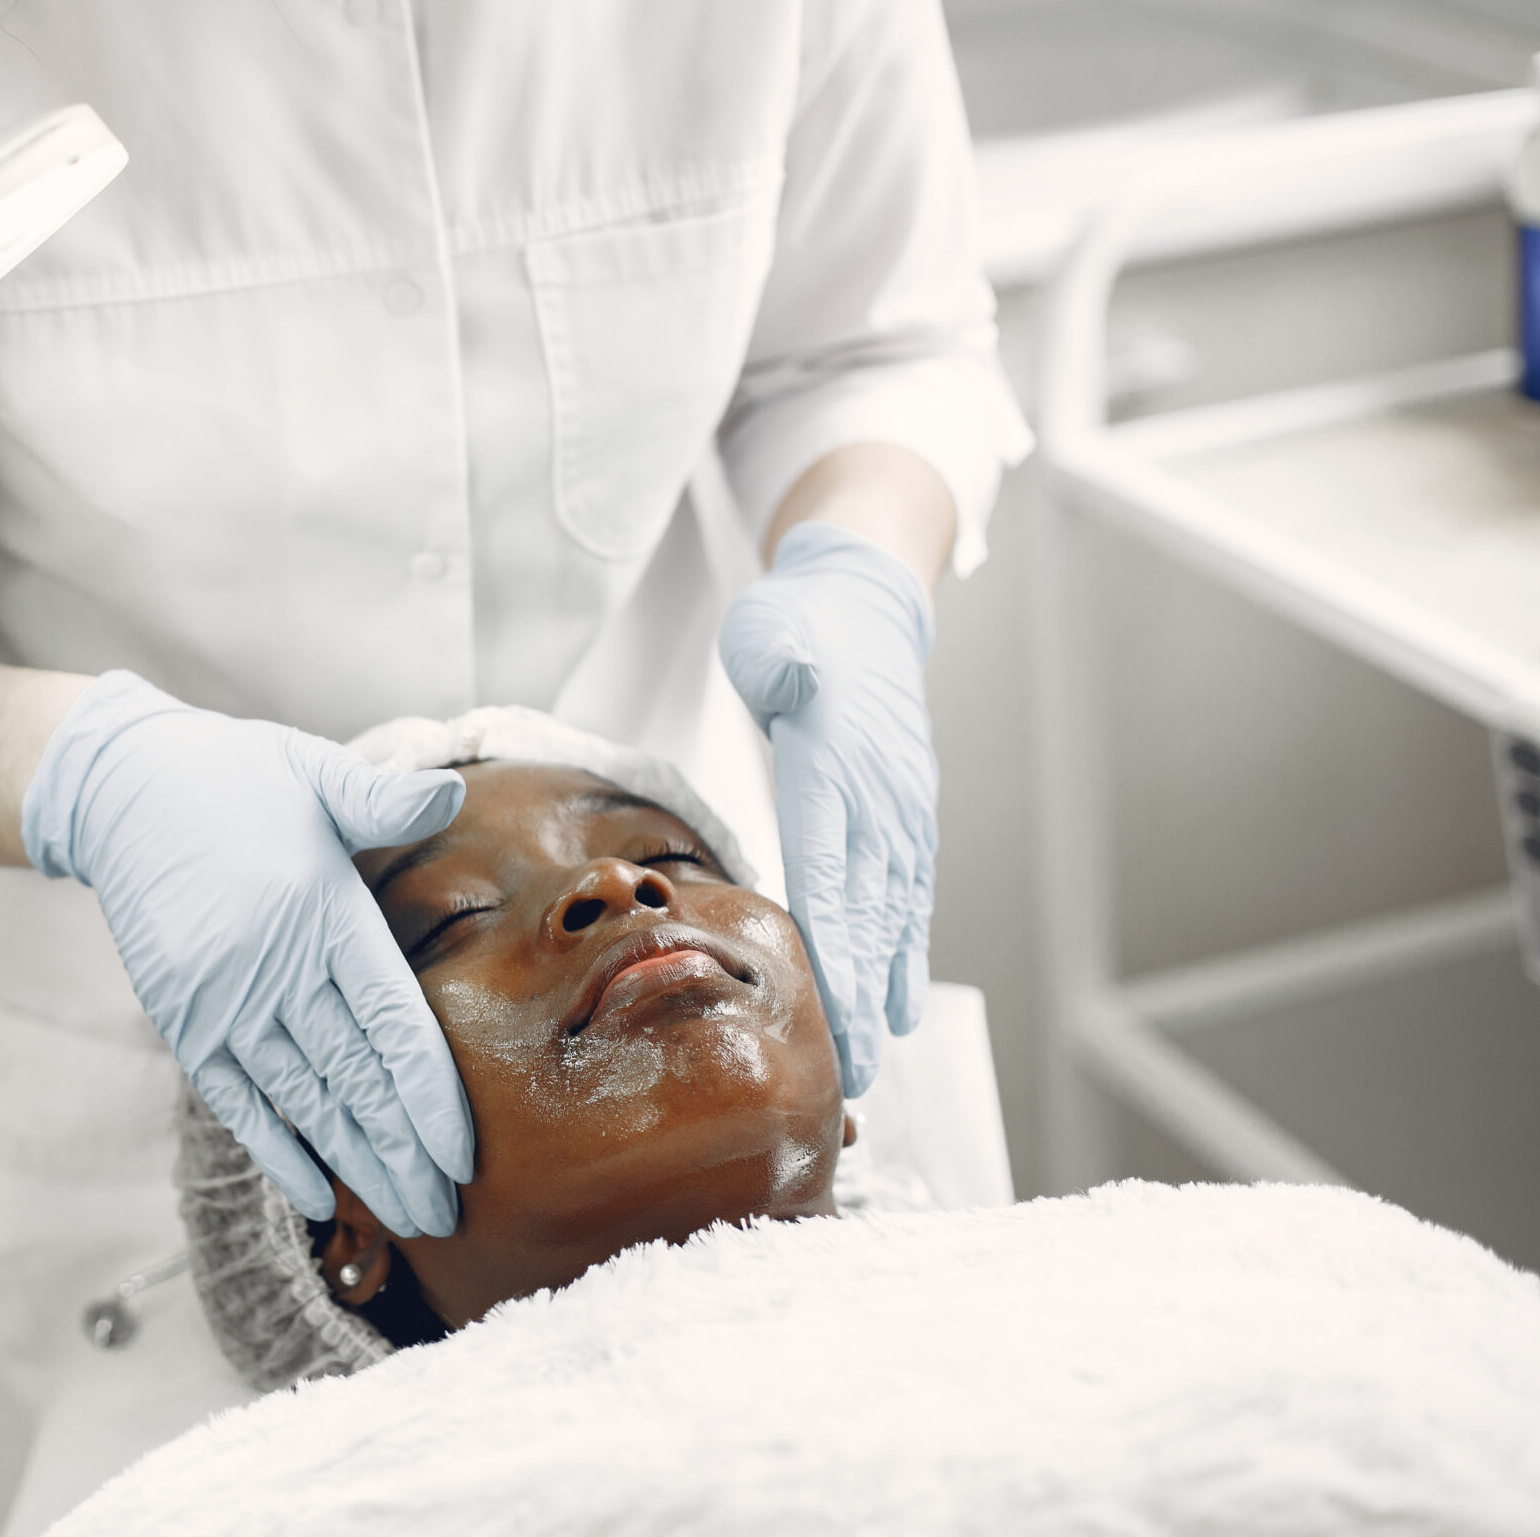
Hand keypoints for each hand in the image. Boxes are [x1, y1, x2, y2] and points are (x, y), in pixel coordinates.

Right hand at [23, 672, 473, 1235]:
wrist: (121, 788)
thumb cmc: (239, 778)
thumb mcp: (315, 772)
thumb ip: (383, 799)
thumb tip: (445, 792)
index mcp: (323, 913)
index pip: (391, 1026)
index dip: (429, 1099)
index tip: (462, 1157)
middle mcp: (273, 968)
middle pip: (354, 1082)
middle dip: (403, 1156)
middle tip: (448, 1215)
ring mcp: (221, 1001)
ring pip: (301, 1103)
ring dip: (354, 1167)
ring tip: (403, 1218)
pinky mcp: (182, 1019)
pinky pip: (236, 1101)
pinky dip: (277, 1152)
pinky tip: (317, 1197)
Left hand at [720, 522, 937, 1097]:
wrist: (864, 601)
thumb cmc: (800, 623)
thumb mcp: (777, 625)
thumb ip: (784, 658)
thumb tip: (797, 673)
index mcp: (833, 770)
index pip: (832, 877)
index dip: (837, 956)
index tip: (841, 1022)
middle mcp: (876, 801)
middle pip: (867, 920)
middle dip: (860, 1004)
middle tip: (850, 1079)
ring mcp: (898, 812)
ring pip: (892, 919)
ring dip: (884, 994)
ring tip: (872, 1064)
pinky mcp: (902, 817)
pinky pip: (903, 899)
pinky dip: (902, 957)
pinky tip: (900, 1010)